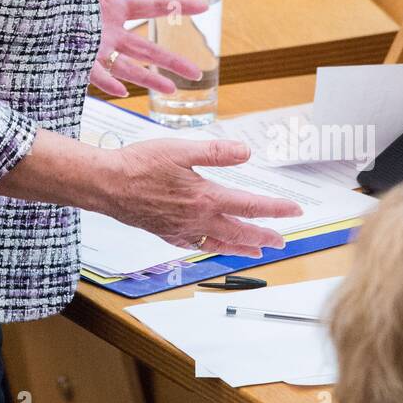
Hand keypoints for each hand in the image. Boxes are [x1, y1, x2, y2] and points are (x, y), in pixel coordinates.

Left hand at [80, 0, 207, 97]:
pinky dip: (109, 81)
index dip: (180, 5)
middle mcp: (108, 31)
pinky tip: (122, 92)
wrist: (13, 5)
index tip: (205, 6)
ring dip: (148, 78)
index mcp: (113, 6)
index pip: (153, 7)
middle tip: (196, 72)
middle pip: (148, 47)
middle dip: (172, 60)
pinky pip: (94, 74)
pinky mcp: (74, 60)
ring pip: (127, 66)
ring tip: (170, 91)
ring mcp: (93, 48)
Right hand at [100, 134, 303, 256]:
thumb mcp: (180, 149)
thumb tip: (245, 152)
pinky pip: (197, 246)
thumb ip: (215, 152)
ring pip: (221, 244)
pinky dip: (212, 249)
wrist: (107, 185)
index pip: (250, 206)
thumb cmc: (139, 165)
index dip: (275, 209)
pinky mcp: (167, 234)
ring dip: (243, 248)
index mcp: (205, 197)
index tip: (294, 211)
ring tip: (257, 252)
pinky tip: (213, 247)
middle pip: (240, 231)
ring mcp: (182, 230)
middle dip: (265, 236)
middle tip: (283, 241)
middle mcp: (198, 219)